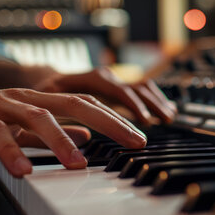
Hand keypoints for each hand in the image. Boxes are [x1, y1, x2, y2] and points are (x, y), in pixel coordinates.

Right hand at [0, 88, 146, 177]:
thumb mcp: (22, 128)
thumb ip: (54, 131)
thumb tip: (88, 138)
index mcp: (40, 99)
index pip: (86, 105)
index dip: (116, 118)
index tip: (141, 137)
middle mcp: (26, 97)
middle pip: (75, 103)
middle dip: (109, 122)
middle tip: (133, 142)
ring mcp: (2, 104)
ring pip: (38, 117)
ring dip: (61, 141)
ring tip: (79, 165)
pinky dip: (12, 151)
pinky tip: (23, 171)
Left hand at [26, 66, 176, 124]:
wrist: (44, 80)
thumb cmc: (43, 92)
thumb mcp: (46, 102)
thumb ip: (60, 117)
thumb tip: (79, 137)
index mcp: (90, 78)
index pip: (118, 90)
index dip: (134, 105)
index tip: (146, 121)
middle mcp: (106, 77)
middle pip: (136, 87)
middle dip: (153, 104)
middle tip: (166, 121)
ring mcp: (113, 81)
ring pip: (142, 86)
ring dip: (157, 100)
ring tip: (170, 116)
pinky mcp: (117, 88)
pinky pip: (141, 91)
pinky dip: (155, 100)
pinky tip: (167, 111)